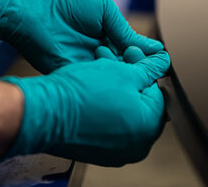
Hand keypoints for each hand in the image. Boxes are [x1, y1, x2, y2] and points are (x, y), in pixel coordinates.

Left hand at [0, 0, 162, 73]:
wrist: (33, 7)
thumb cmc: (66, 0)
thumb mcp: (105, 11)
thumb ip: (125, 32)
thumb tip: (152, 46)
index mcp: (109, 35)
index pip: (133, 52)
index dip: (146, 58)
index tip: (160, 62)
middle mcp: (99, 52)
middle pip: (125, 68)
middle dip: (137, 69)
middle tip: (145, 68)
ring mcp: (86, 64)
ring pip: (111, 78)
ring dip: (122, 76)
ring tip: (131, 72)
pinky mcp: (72, 73)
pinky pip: (93, 82)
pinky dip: (104, 83)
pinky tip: (114, 80)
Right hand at [0, 50, 170, 166]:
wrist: (44, 113)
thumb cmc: (81, 94)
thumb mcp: (123, 73)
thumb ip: (148, 69)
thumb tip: (162, 63)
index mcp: (148, 127)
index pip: (157, 92)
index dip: (144, 69)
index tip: (133, 55)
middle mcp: (136, 146)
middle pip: (141, 104)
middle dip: (130, 77)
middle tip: (118, 59)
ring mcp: (117, 152)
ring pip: (124, 112)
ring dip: (116, 88)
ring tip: (102, 68)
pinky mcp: (98, 152)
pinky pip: (109, 125)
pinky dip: (105, 106)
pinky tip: (93, 88)